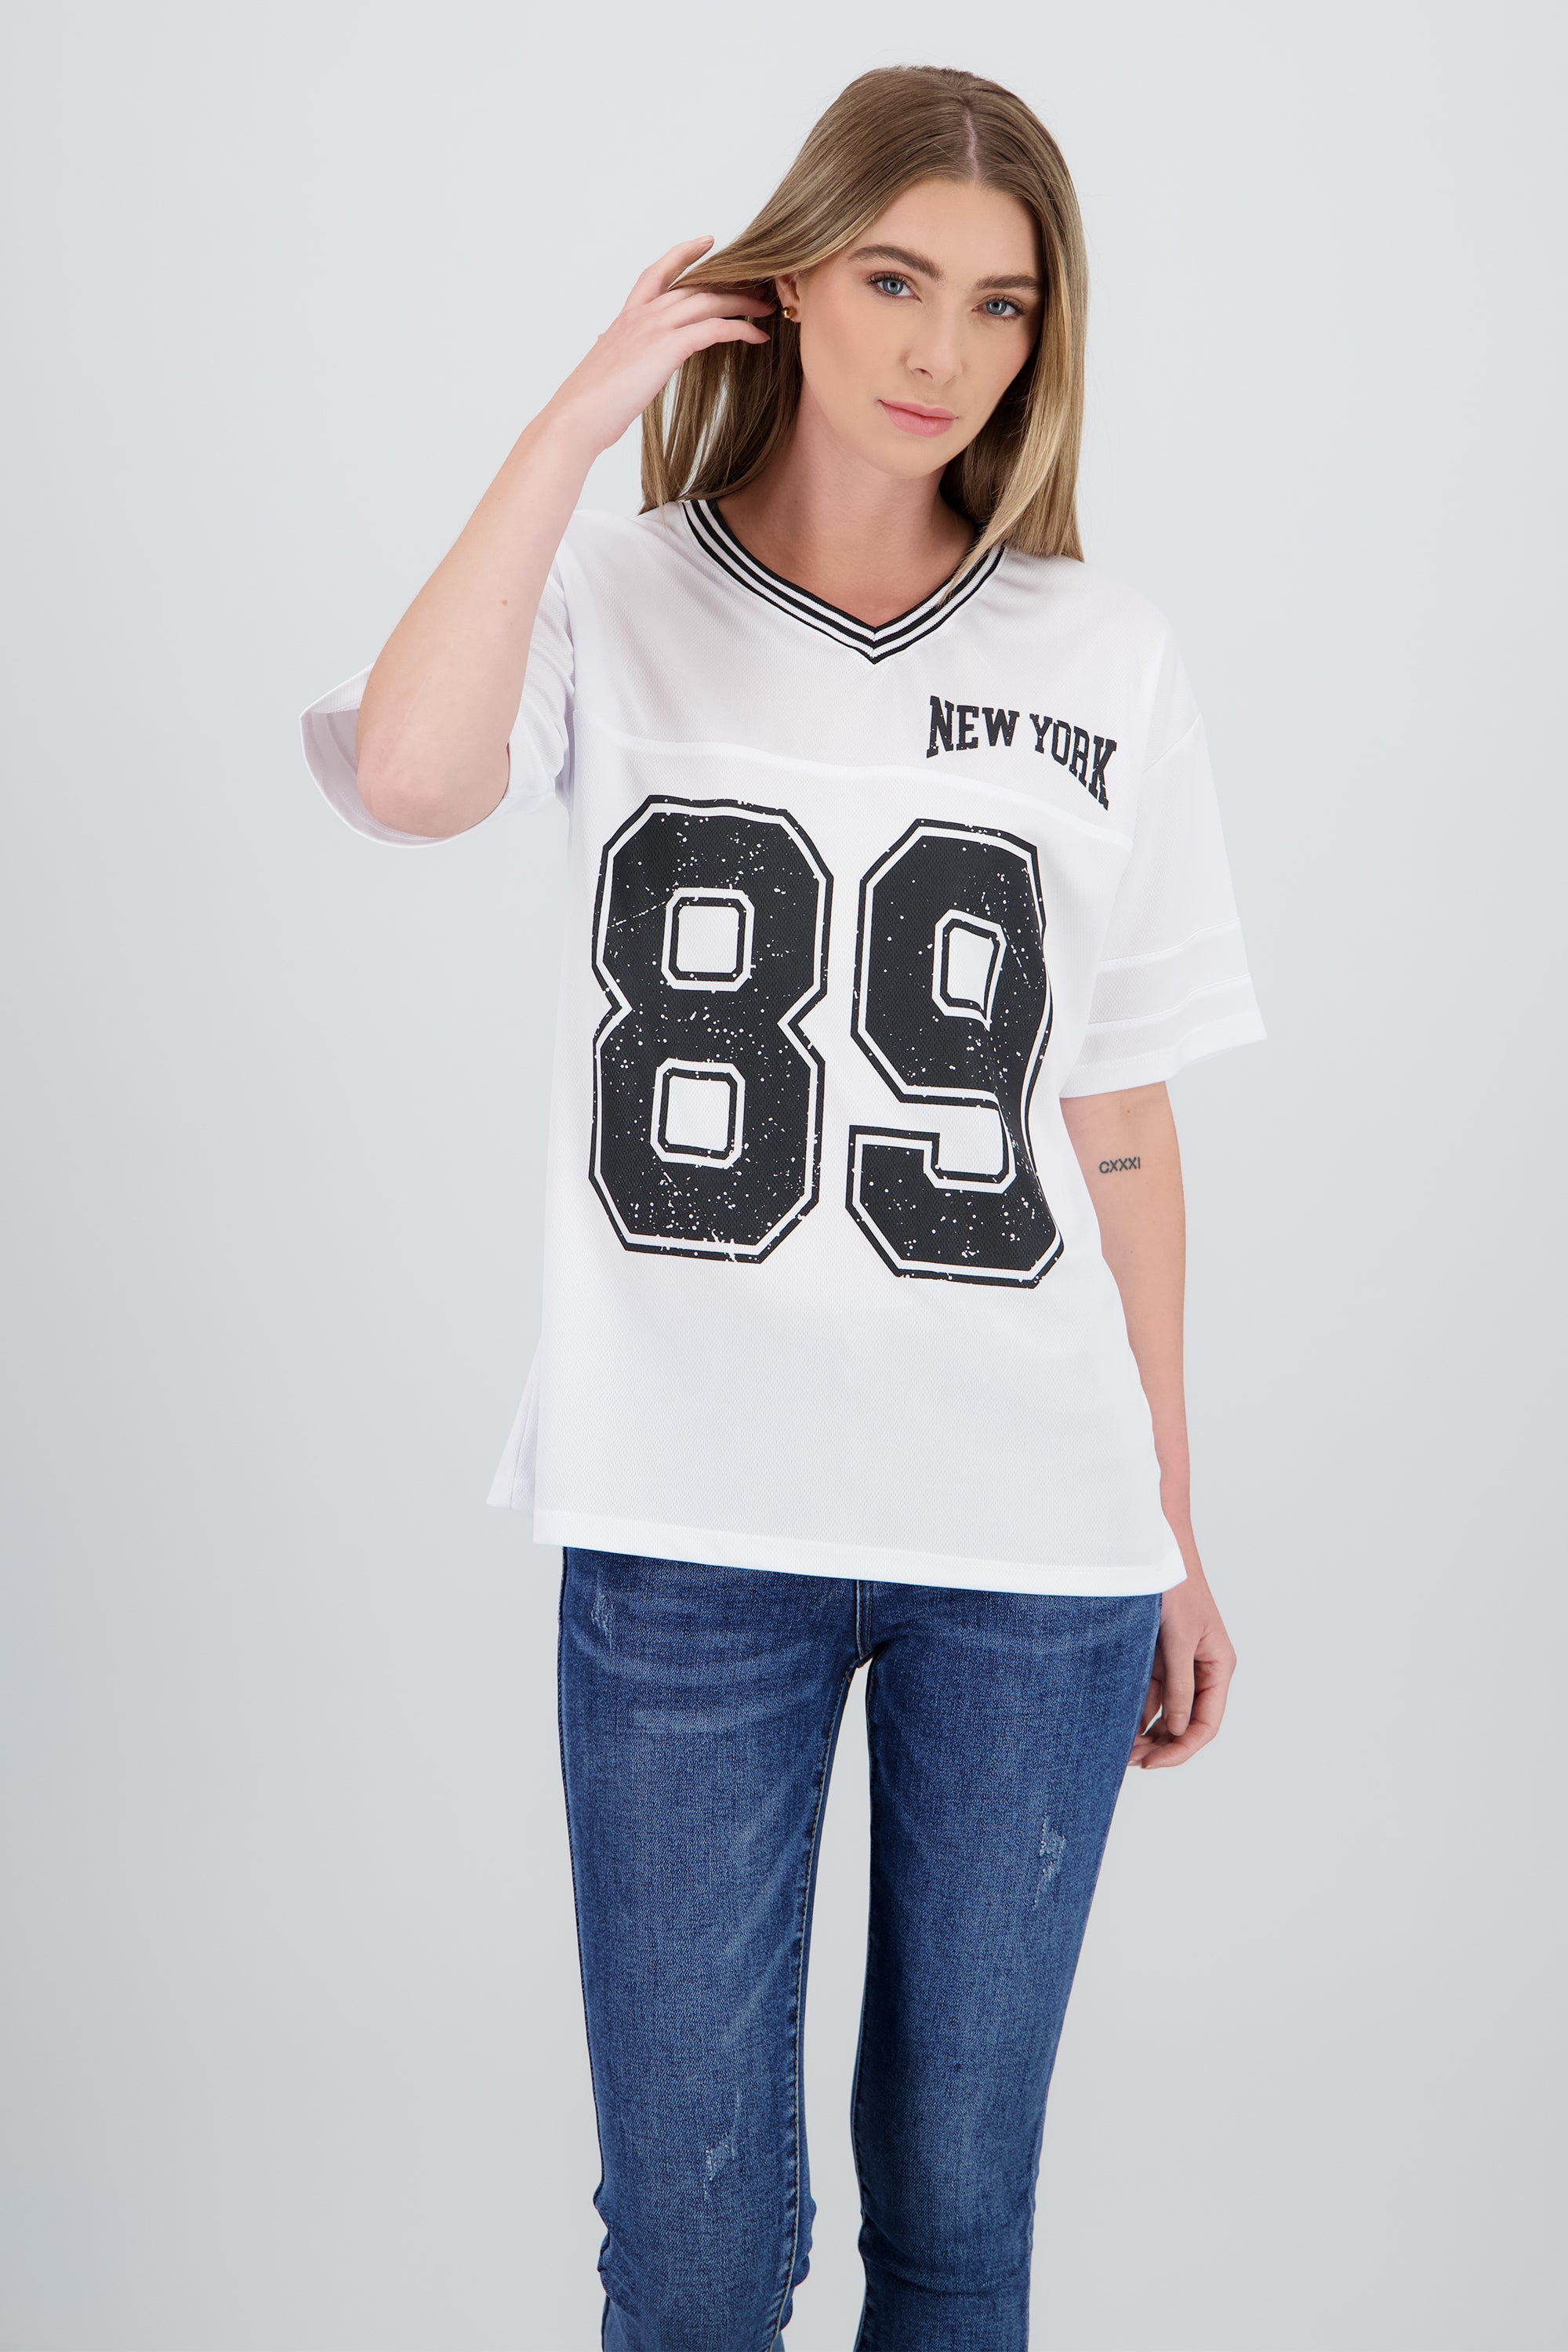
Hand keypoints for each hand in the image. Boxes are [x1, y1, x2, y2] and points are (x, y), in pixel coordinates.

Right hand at [542, 237, 773, 459]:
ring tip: (767, 308)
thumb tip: (632, 368)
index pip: (656, 272)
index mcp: (626, 319)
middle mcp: (641, 315)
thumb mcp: (610, 373)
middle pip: (694, 285)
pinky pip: (714, 329)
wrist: (576, 418)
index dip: (683, 253)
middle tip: (758, 286)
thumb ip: (627, 360)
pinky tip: (758, 336)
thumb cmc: (589, 406)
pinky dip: (740, 329)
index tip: (708, 241)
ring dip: (743, 302)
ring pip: (709, 301)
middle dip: (730, 283)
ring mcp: (654, 328)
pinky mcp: (667, 348)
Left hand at [1128, 1553, 1235, 1768]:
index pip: (1205, 1723)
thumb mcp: (1178, 1638)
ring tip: (1116, 1748)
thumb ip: (1179, 1684)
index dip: (1181, 1749)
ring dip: (1144, 1731)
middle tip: (1128, 1761)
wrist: (1154, 1549)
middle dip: (1160, 1745)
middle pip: (1185, 1723)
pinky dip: (1135, 1710)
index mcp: (1218, 1666)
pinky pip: (1149, 1693)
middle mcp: (1201, 1670)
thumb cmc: (1175, 1586)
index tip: (1152, 1763)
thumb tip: (1177, 1729)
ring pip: (1165, 1711)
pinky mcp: (1158, 1656)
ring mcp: (1178, 1664)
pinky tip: (1114, 1723)